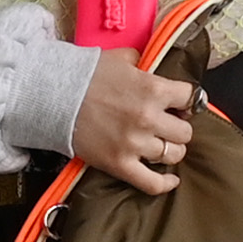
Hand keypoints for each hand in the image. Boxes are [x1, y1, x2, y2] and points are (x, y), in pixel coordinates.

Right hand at [71, 48, 195, 195]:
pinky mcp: (120, 164)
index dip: (187, 101)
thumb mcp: (119, 58)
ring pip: (173, 155)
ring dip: (170, 150)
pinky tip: (171, 179)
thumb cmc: (85, 74)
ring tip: (161, 145)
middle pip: (185, 131)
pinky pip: (152, 183)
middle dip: (178, 127)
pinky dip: (165, 183)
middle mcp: (149, 118)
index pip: (190, 98)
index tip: (181, 104)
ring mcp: (135, 144)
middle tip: (167, 125)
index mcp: (153, 89)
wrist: (53, 96)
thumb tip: (148, 65)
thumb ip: (141, 61)